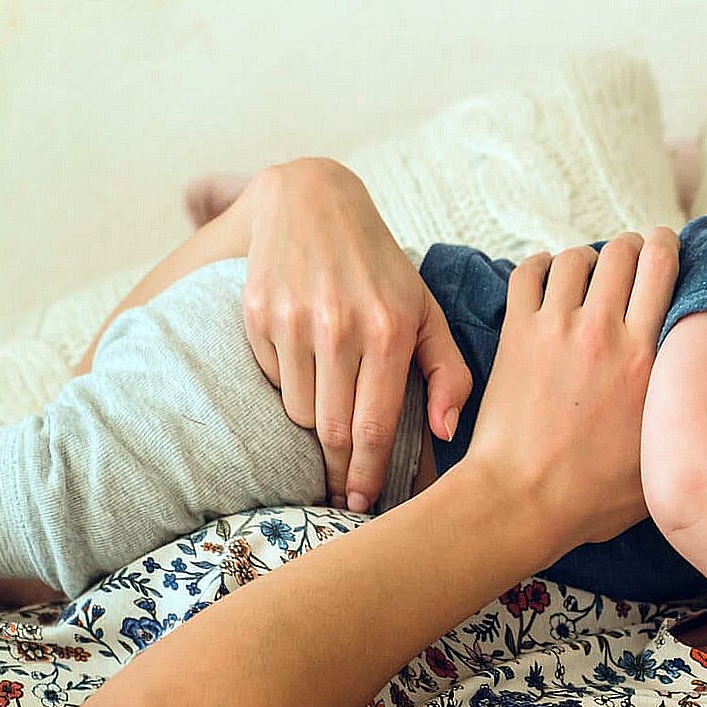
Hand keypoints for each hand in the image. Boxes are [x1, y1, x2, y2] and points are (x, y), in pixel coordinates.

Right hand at [239, 158, 473, 512]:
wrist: (314, 201)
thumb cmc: (382, 270)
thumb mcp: (427, 312)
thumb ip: (449, 372)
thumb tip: (446, 432)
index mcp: (390, 330)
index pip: (375, 426)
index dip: (368, 474)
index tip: (364, 504)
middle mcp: (341, 327)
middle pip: (334, 430)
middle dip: (340, 469)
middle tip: (346, 491)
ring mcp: (295, 321)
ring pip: (300, 412)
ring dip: (316, 426)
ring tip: (333, 417)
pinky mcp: (258, 314)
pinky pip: (274, 380)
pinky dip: (290, 388)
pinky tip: (306, 368)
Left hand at [461, 229, 678, 550]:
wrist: (521, 502)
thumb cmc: (593, 497)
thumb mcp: (668, 467)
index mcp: (648, 360)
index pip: (664, 269)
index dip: (667, 247)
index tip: (667, 249)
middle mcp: (605, 333)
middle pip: (625, 251)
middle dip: (631, 247)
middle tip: (630, 258)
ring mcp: (557, 329)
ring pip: (577, 256)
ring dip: (587, 258)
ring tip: (589, 274)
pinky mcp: (518, 335)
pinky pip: (529, 272)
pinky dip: (541, 266)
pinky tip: (548, 281)